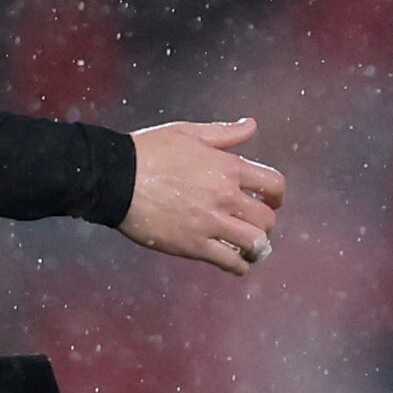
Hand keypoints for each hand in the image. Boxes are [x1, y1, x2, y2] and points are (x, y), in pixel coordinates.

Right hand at [120, 118, 285, 276]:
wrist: (115, 178)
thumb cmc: (148, 151)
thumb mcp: (188, 132)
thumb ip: (224, 133)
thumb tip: (251, 126)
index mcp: (227, 167)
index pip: (274, 184)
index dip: (277, 195)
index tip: (271, 201)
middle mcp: (225, 196)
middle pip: (268, 218)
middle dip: (266, 223)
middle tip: (256, 226)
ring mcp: (211, 223)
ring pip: (255, 243)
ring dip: (257, 247)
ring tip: (249, 249)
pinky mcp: (194, 245)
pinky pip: (230, 262)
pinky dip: (239, 266)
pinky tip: (236, 263)